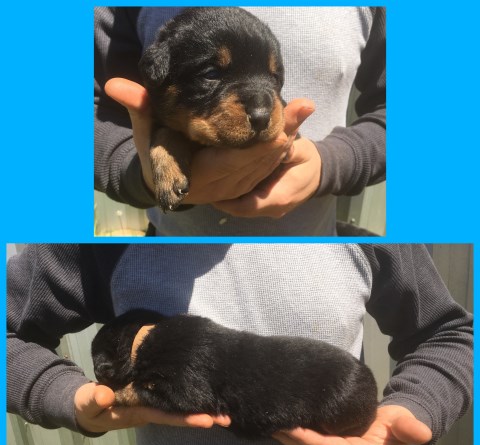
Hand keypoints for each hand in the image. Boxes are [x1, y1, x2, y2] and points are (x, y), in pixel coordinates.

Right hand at [74, 382, 230, 433]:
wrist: (90, 405)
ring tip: (226, 410)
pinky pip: (176, 396)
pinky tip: (207, 392)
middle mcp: (152, 409)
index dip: (186, 418)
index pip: (167, 416)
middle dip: (204, 417)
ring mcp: (155, 403)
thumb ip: (92, 399)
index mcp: (140, 412)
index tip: (208, 420)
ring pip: (181, 406)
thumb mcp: (86, 404)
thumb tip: (104, 394)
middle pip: (181, 415)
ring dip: (203, 408)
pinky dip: (192, 396)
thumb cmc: (89, 406)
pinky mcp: (155, 394)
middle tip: (228, 417)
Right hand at [104, 77, 314, 205]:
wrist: (160, 181)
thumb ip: (139, 107)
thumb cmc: (155, 152)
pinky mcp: (240, 189)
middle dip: (281, 136)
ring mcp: (232, 191)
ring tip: (301, 115)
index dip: (259, 142)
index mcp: (198, 176)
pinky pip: (263, 174)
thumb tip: (115, 85)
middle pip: (256, 163)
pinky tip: (292, 134)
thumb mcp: (147, 130)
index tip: (281, 121)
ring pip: (264, 169)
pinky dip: (278, 155)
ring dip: (284, 145)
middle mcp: (219, 188)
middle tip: (302, 109)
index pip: (234, 159)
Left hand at [212, 136, 320, 217]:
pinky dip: (236, 196)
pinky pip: (248, 205)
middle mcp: (274, 209)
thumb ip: (290, 138)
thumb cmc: (310, 161)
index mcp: (280, 197)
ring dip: (228, 199)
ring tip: (208, 185)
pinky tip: (224, 184)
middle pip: (240, 210)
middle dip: (222, 199)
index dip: (226, 199)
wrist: (322, 174)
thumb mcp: (301, 148)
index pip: (246, 206)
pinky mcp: (268, 206)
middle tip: (202, 186)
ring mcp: (271, 210)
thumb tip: (283, 130)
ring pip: (243, 208)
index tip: (210, 188)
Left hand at [272, 405, 431, 444]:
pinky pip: (305, 436)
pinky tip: (276, 418)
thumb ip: (408, 428)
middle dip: (288, 436)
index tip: (289, 427)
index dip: (307, 439)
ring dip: (284, 433)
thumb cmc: (397, 425)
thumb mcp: (404, 425)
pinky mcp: (325, 441)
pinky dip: (290, 429)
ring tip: (266, 418)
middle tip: (268, 420)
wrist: (393, 427)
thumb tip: (422, 431)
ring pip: (303, 443)